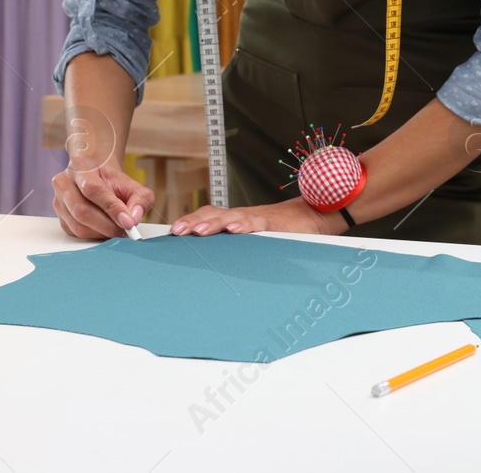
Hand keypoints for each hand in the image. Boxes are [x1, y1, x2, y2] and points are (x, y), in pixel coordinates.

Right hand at [52, 160, 153, 239]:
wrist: (96, 177)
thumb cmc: (111, 181)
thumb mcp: (131, 184)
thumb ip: (139, 199)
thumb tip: (134, 218)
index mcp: (80, 167)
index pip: (93, 189)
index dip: (111, 208)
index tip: (128, 222)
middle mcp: (64, 183)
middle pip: (82, 210)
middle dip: (108, 225)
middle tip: (126, 229)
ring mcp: (59, 201)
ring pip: (78, 225)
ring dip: (102, 232)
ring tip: (117, 228)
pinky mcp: (60, 218)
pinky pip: (76, 233)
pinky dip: (94, 235)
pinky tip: (104, 229)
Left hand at [169, 197, 344, 236]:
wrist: (309, 216)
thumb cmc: (279, 229)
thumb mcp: (252, 238)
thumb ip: (234, 247)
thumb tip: (210, 264)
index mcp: (233, 220)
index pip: (206, 216)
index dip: (188, 221)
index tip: (171, 232)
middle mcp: (241, 217)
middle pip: (211, 215)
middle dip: (191, 223)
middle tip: (175, 232)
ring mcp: (256, 218)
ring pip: (229, 217)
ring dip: (211, 224)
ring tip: (196, 231)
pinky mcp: (272, 223)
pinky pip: (256, 223)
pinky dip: (244, 225)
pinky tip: (233, 230)